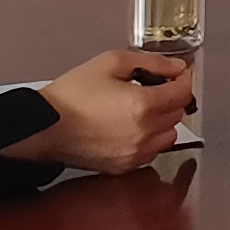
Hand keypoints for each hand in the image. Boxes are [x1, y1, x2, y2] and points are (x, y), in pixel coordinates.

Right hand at [11, 50, 196, 173]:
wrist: (45, 126)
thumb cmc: (72, 95)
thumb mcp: (111, 62)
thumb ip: (150, 62)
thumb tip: (175, 67)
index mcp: (142, 105)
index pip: (182, 93)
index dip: (183, 79)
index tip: (178, 73)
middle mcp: (143, 134)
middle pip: (178, 114)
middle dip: (172, 97)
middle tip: (156, 85)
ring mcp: (134, 154)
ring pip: (168, 136)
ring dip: (163, 120)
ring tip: (142, 107)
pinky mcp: (124, 167)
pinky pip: (151, 152)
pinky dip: (150, 139)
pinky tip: (132, 126)